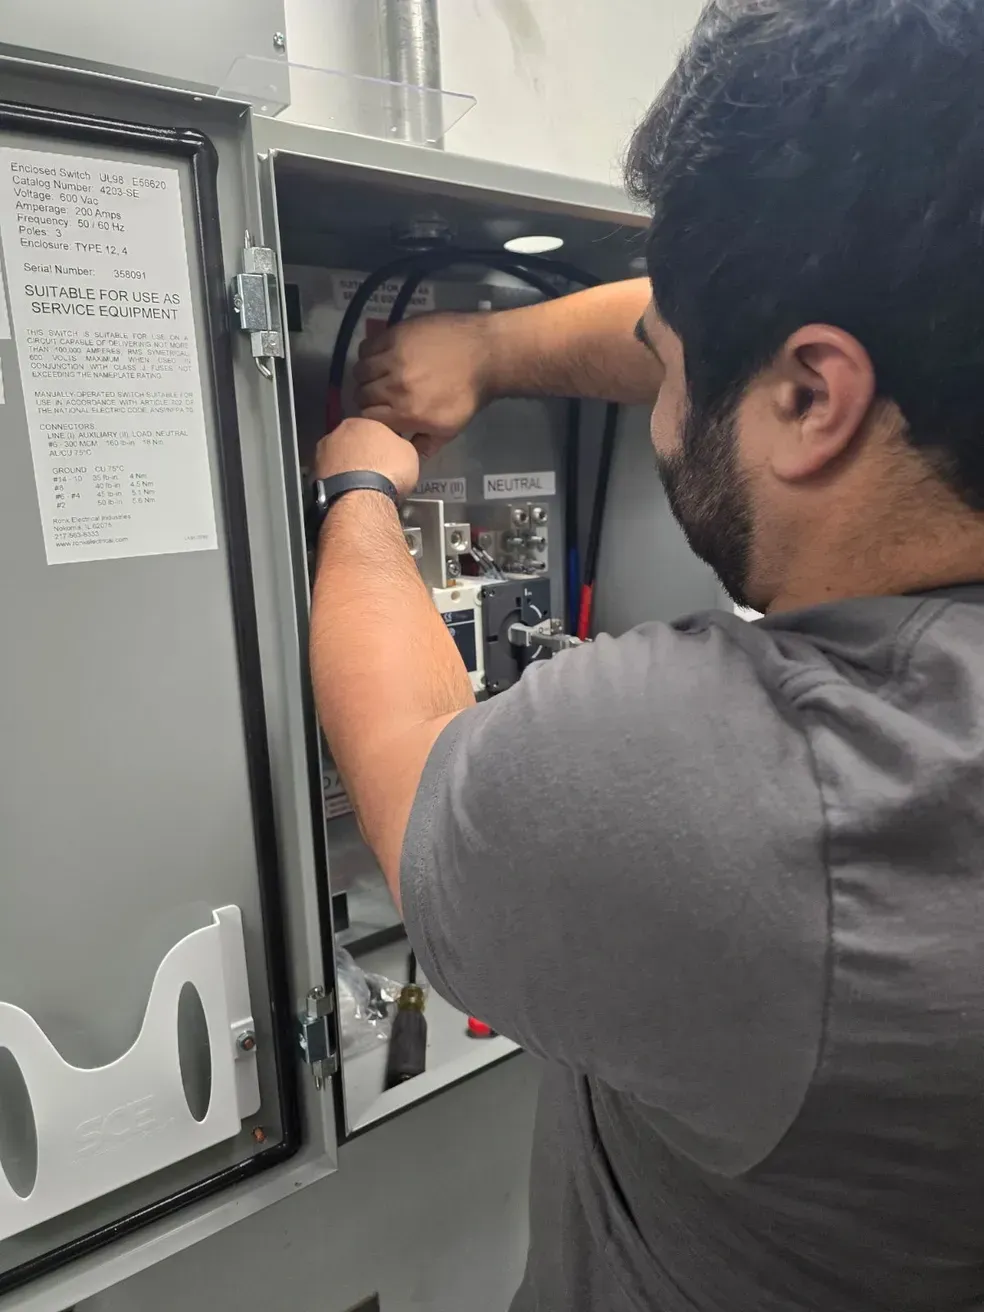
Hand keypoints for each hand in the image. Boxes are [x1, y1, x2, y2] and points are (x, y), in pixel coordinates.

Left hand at [314, 418, 419, 499]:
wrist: (362, 496)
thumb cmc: (388, 470)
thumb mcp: (409, 453)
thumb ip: (400, 445)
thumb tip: (397, 449)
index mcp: (362, 421)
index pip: (374, 429)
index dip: (382, 444)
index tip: (388, 457)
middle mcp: (338, 432)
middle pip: (353, 442)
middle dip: (362, 454)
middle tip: (376, 471)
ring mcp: (323, 453)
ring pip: (339, 458)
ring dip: (348, 468)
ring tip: (362, 486)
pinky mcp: (315, 475)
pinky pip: (331, 476)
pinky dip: (339, 483)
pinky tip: (350, 493)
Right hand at [353, 312, 494, 457]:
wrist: (485, 354)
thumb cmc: (468, 394)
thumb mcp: (450, 428)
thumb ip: (426, 445)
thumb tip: (409, 457)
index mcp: (407, 412)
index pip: (368, 417)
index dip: (371, 416)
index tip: (378, 412)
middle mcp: (396, 386)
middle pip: (361, 394)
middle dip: (367, 397)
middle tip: (378, 394)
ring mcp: (394, 357)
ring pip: (361, 370)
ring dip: (366, 375)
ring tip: (378, 375)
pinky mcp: (396, 334)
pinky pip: (367, 347)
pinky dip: (369, 354)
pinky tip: (382, 357)